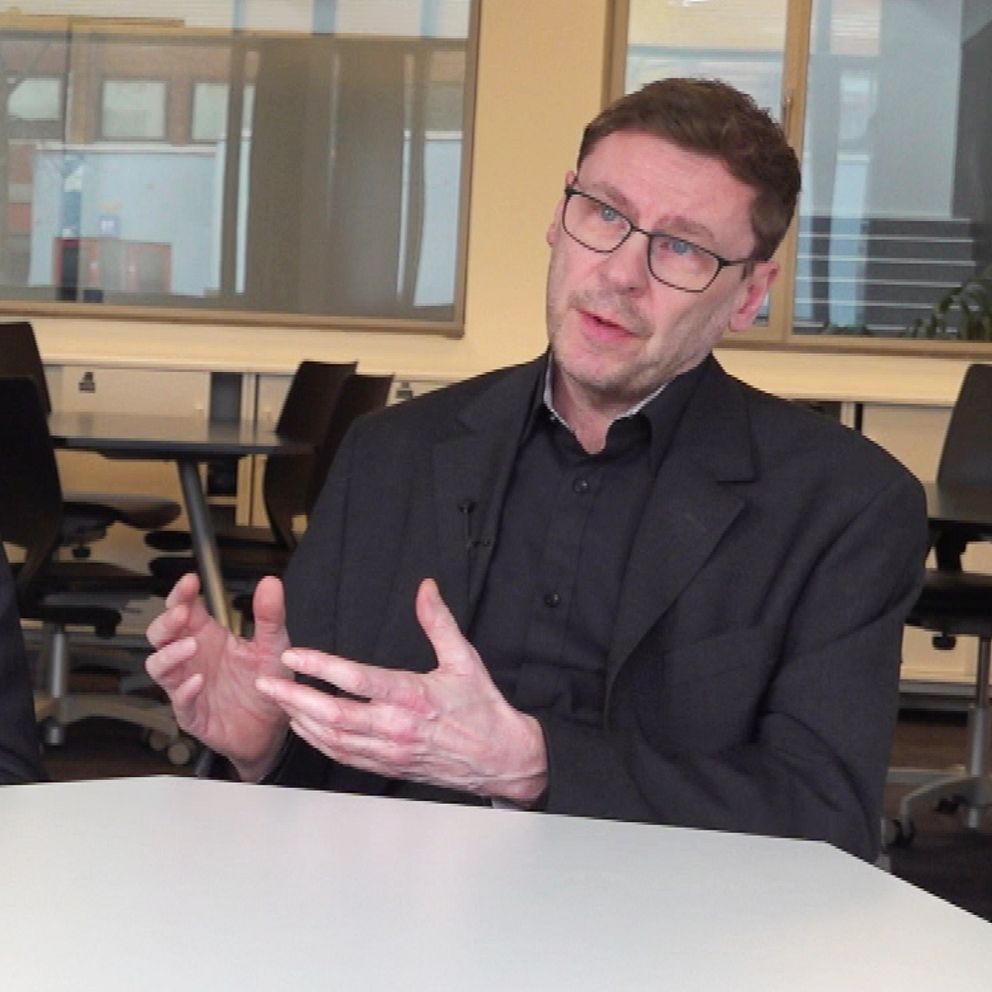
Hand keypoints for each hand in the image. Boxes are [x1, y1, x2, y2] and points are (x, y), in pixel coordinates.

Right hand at [145, 572, 291, 779]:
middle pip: (160, 635)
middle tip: (182, 613)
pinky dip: (185, 691)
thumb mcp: (274, 646)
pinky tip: (198, 681)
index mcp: (208, 636)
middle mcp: (193, 659)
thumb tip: (270, 582)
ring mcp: (188, 686)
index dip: (180, 594)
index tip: (190, 581)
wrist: (272, 729)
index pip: (184, 609)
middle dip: (166, 621)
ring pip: (159, 667)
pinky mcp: (193, 714)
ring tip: (191, 646)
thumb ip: (269, 616)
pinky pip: (179, 703)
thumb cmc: (266, 685)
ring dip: (170, 655)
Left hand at [256, 578, 547, 804]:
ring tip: (277, 700)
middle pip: (333, 715)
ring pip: (333, 739)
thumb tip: (426, 588)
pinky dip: (318, 742)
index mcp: (414, 697)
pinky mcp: (389, 767)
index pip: (357, 681)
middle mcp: (397, 728)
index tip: (292, 655)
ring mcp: (390, 752)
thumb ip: (439, 622)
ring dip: (300, 720)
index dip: (320, 668)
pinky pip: (344, 757)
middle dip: (294, 698)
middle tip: (266, 682)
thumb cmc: (482, 708)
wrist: (501, 759)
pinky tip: (303, 728)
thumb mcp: (465, 659)